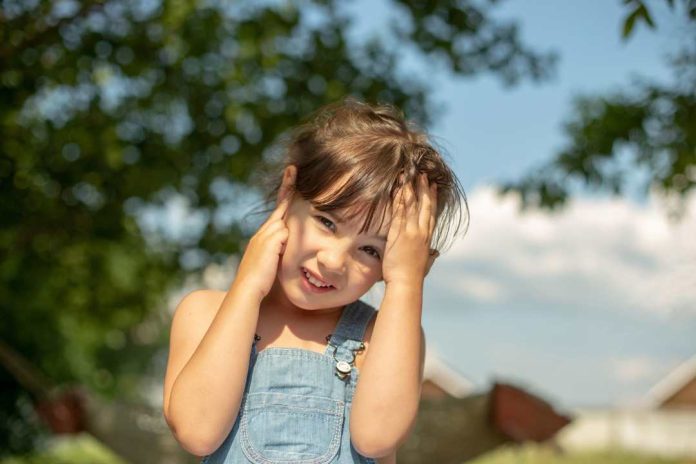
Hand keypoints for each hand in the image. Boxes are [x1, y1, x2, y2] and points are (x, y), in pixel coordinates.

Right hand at [233, 165, 295, 299]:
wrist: (247, 290)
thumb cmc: (260, 283)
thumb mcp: (271, 264)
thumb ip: (278, 252)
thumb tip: (287, 245)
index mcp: (263, 237)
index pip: (277, 213)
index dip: (284, 198)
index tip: (289, 181)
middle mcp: (263, 233)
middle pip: (280, 208)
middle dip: (287, 187)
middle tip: (292, 169)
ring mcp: (266, 235)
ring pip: (284, 221)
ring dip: (289, 209)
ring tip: (293, 181)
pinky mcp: (272, 241)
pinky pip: (285, 233)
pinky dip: (288, 232)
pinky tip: (285, 236)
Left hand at [382, 172, 438, 285]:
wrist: (406, 284)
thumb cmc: (412, 277)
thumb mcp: (424, 263)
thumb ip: (429, 256)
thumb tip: (435, 253)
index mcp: (426, 238)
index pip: (431, 214)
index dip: (433, 199)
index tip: (434, 186)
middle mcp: (421, 232)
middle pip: (424, 206)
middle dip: (424, 189)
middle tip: (424, 175)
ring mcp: (410, 232)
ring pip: (412, 206)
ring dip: (412, 189)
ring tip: (411, 176)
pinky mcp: (398, 234)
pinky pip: (399, 213)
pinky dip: (400, 200)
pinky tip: (399, 189)